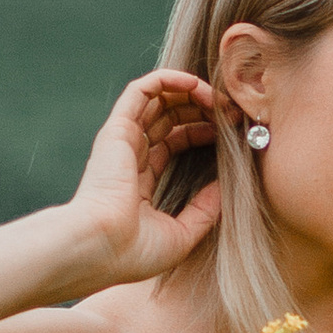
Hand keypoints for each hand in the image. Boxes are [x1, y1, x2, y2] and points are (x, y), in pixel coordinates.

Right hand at [64, 68, 223, 285]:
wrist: (101, 248)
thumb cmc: (134, 252)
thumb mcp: (182, 235)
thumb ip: (205, 210)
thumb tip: (225, 188)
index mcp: (139, 181)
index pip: (173, 143)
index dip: (200, 132)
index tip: (228, 132)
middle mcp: (129, 156)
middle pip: (167, 118)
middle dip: (200, 110)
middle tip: (230, 112)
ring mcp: (122, 141)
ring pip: (157, 100)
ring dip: (189, 92)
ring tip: (218, 97)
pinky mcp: (118, 129)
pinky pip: (142, 91)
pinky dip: (167, 79)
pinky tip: (194, 83)